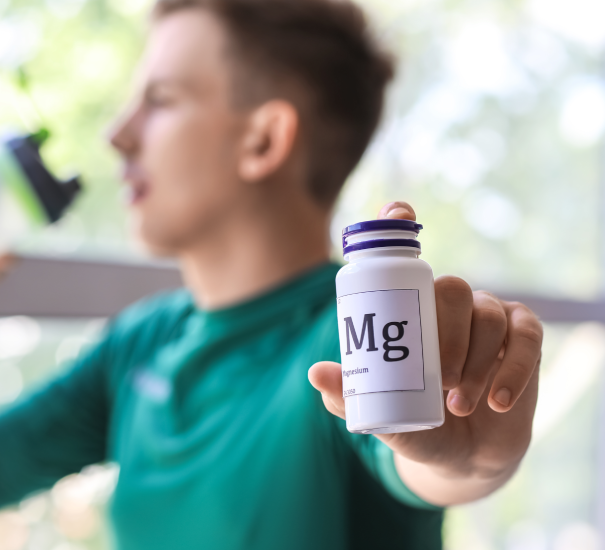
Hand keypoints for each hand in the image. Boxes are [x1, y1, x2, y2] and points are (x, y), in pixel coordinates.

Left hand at [309, 201, 542, 504]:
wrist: (461, 455)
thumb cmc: (414, 423)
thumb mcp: (381, 414)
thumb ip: (349, 397)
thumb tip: (316, 372)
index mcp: (409, 310)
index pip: (405, 257)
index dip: (401, 225)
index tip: (397, 211)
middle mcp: (449, 304)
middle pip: (452, 288)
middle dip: (446, 333)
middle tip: (439, 377)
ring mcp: (490, 317)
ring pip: (489, 315)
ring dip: (476, 361)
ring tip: (458, 404)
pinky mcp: (524, 339)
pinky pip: (525, 338)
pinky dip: (511, 371)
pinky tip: (496, 401)